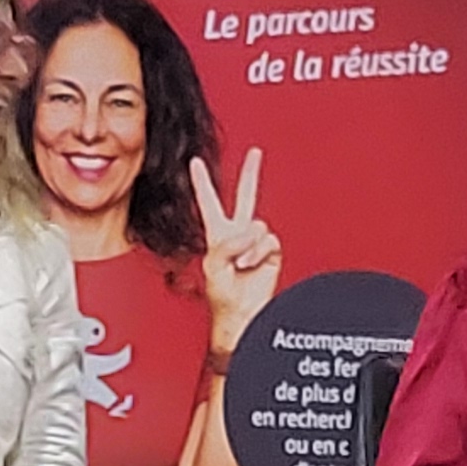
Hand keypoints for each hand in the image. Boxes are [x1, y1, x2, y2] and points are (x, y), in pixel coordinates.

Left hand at [190, 147, 281, 352]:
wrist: (241, 313)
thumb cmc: (221, 295)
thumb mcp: (213, 265)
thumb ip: (226, 245)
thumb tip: (246, 235)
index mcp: (217, 233)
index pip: (208, 201)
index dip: (202, 182)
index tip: (195, 161)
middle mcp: (237, 233)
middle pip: (245, 196)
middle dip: (251, 173)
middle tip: (255, 153)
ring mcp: (255, 242)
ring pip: (257, 225)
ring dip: (246, 246)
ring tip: (239, 264)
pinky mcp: (271, 251)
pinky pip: (268, 241)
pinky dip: (257, 254)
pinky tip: (251, 265)